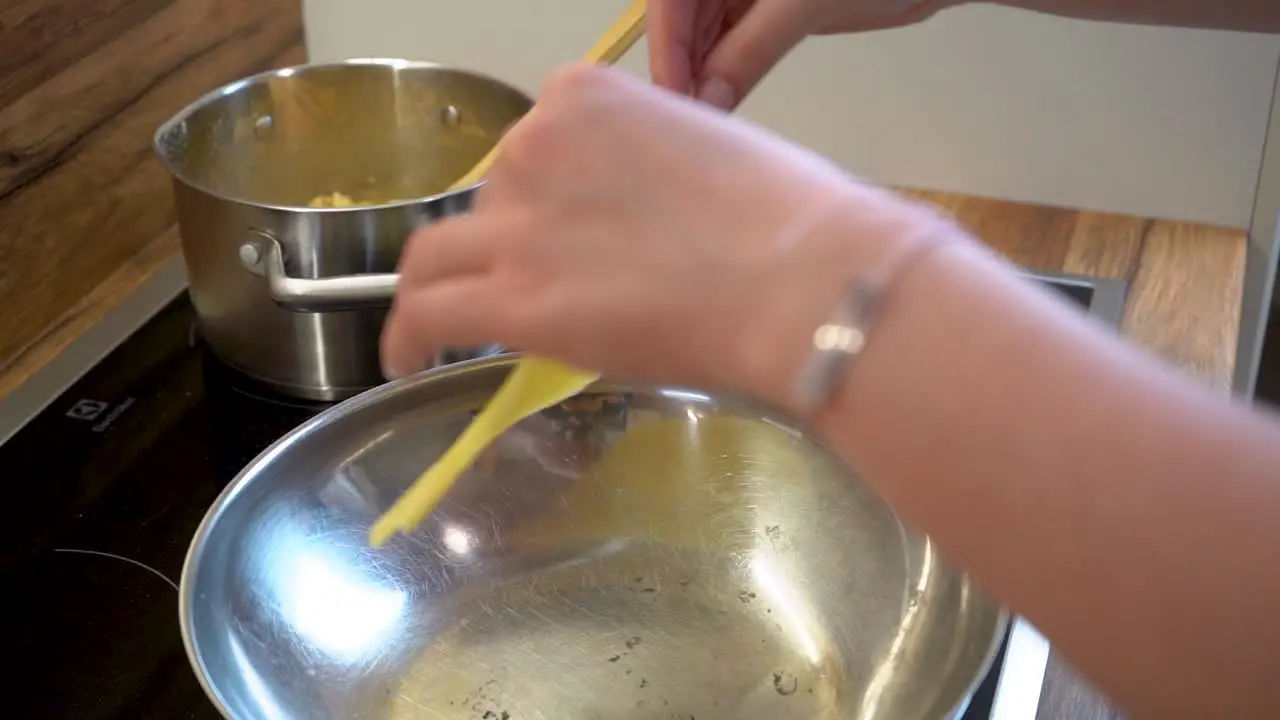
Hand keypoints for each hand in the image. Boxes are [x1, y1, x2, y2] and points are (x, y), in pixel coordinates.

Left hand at [380, 66, 931, 408]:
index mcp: (584, 96)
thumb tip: (640, 217)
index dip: (544, 197)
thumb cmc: (793, 219)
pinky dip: (406, 338)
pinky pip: (427, 313)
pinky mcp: (513, 297)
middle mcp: (534, 144)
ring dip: (439, 289)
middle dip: (509, 241)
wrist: (803, 281)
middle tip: (538, 287)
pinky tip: (404, 360)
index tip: (558, 231)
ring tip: (435, 325)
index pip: (534, 148)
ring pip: (437, 254)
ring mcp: (518, 221)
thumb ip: (648, 169)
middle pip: (491, 199)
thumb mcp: (707, 152)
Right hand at [649, 0, 955, 108]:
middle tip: (688, 118)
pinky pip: (726, 41)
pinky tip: (722, 98)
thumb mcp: (805, 4)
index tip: (675, 96)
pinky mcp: (761, 8)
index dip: (667, 47)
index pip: (670, 0)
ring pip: (700, 34)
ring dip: (699, 73)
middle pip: (679, 17)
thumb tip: (708, 100)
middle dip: (681, 64)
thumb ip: (750, 50)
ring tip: (704, 115)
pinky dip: (722, 71)